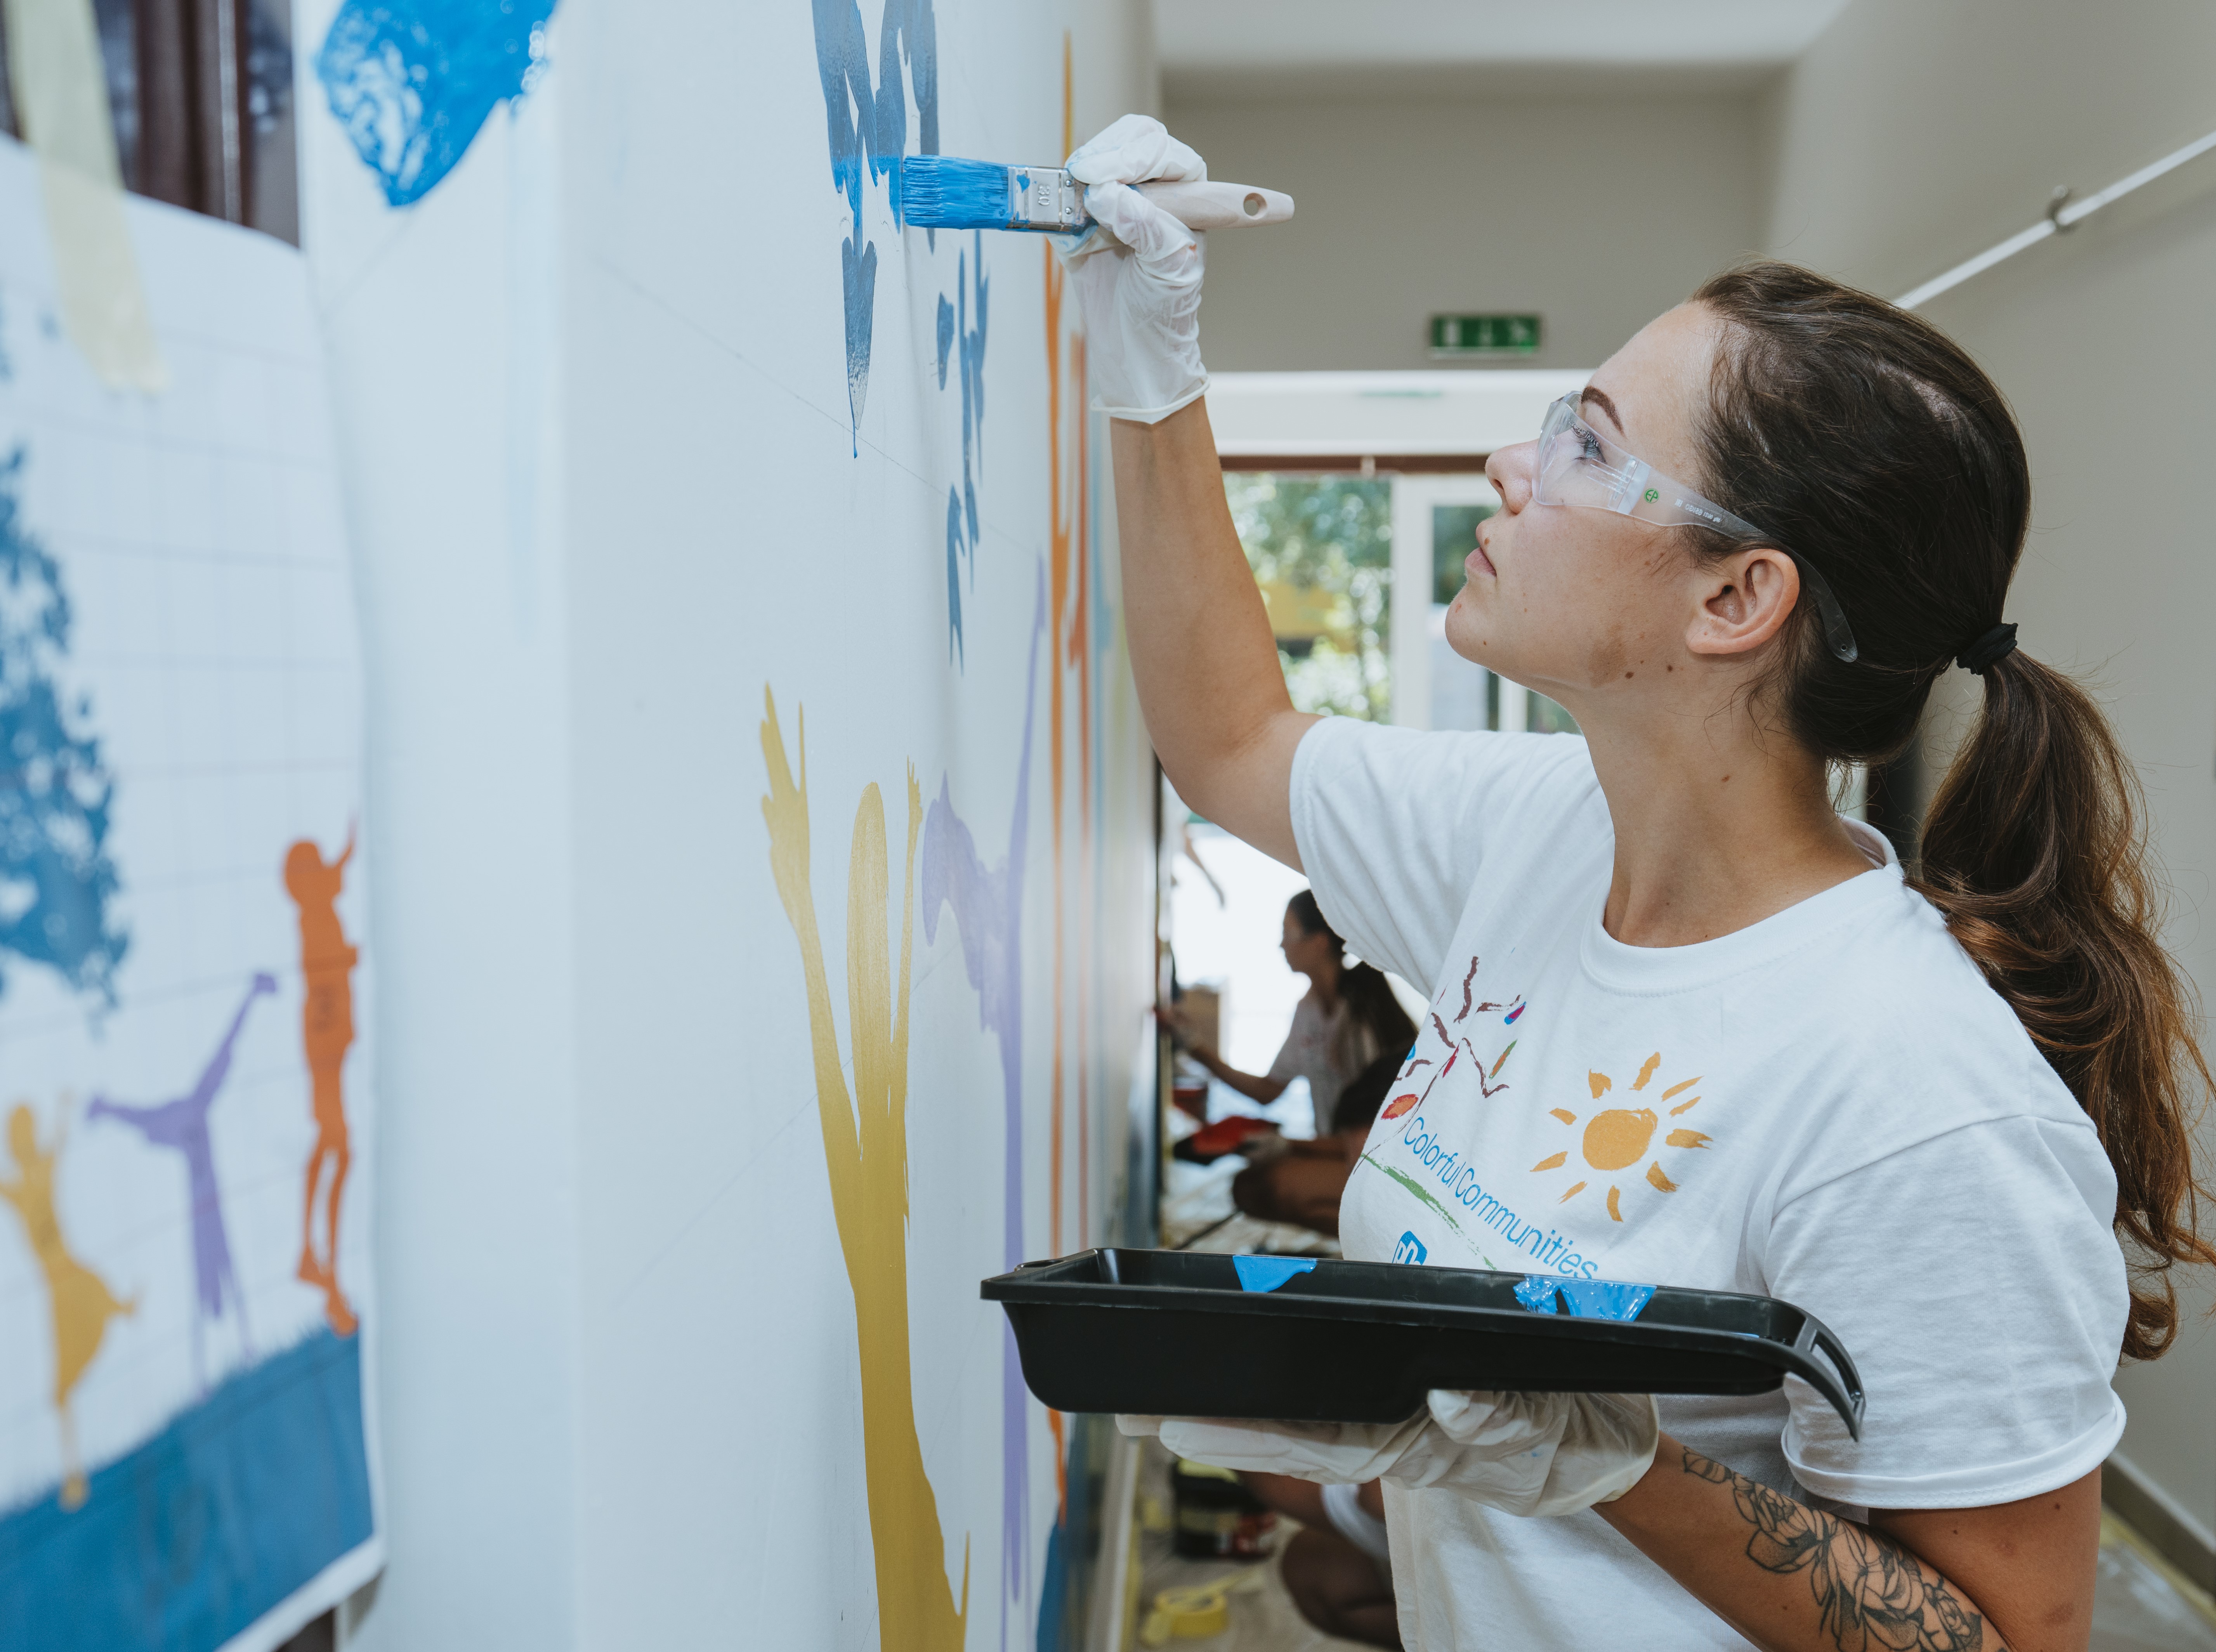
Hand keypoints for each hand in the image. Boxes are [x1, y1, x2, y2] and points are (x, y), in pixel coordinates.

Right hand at [1055, 115, 1207, 422]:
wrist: (1136, 356)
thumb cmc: (1165, 315)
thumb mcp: (1167, 269)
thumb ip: (1146, 225)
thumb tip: (1109, 193)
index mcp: (1185, 197)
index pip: (1161, 151)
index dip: (1135, 154)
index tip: (1108, 175)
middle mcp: (1151, 194)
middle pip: (1127, 144)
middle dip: (1106, 155)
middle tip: (1085, 177)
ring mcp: (1115, 206)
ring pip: (1094, 163)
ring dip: (1080, 176)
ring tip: (1077, 203)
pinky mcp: (1082, 225)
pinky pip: (1064, 199)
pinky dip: (1056, 201)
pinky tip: (1062, 217)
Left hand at [1128, 1390, 1659, 1518]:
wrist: (1608, 1450)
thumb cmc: (1580, 1436)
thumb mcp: (1554, 1430)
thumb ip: (1500, 1416)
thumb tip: (1444, 1397)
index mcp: (1418, 1443)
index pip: (1315, 1441)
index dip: (1245, 1436)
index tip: (1177, 1426)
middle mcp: (1393, 1437)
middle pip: (1287, 1436)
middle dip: (1210, 1429)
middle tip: (1129, 1417)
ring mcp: (1394, 1427)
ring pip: (1298, 1425)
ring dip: (1227, 1419)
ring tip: (1148, 1410)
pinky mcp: (1403, 1410)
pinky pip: (1327, 1413)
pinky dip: (1273, 1410)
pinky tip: (1223, 1403)